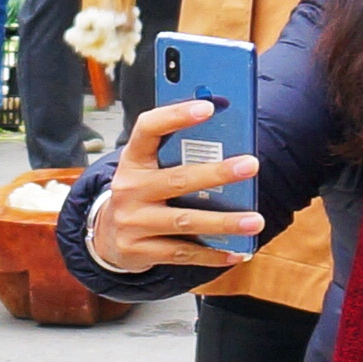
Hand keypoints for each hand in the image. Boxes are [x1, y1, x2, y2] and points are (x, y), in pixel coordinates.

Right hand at [78, 101, 266, 274]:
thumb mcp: (148, 169)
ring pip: (185, 221)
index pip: (148, 129)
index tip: (208, 107)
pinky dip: (213, 254)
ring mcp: (133, 222)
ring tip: (255, 221)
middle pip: (177, 179)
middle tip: (250, 166)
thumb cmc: (142, 194)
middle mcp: (130, 189)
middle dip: (216, 173)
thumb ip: (177, 155)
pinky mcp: (140, 251)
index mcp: (133, 160)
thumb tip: (230, 141)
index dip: (175, 116)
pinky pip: (183, 253)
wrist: (107, 237)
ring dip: (224, 222)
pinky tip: (238, 251)